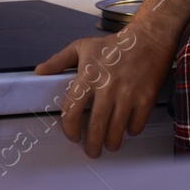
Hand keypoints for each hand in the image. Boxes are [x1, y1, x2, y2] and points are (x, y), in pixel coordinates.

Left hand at [34, 26, 176, 157]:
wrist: (149, 38)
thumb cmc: (115, 45)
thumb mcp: (82, 47)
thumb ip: (58, 60)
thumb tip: (40, 71)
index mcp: (88, 77)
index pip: (72, 111)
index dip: (69, 129)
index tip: (72, 135)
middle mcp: (107, 88)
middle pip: (95, 127)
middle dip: (92, 145)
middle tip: (92, 150)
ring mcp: (127, 95)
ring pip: (115, 131)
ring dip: (110, 143)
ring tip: (109, 145)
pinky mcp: (145, 99)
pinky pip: (135, 125)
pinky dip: (131, 131)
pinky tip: (127, 128)